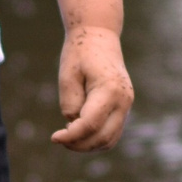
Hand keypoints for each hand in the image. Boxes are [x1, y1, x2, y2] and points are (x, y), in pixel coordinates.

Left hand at [52, 25, 132, 150]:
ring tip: (68, 136)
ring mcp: (127, 105)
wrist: (99, 37)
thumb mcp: (68, 76)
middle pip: (103, 137)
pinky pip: (111, 132)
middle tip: (59, 138)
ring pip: (110, 139)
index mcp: (110, 89)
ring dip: (88, 145)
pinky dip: (95, 138)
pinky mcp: (124, 107)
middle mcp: (123, 100)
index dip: (71, 136)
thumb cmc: (80, 54)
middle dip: (79, 144)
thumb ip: (70, 103)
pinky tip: (79, 131)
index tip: (54, 137)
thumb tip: (75, 125)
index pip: (90, 124)